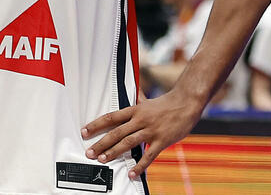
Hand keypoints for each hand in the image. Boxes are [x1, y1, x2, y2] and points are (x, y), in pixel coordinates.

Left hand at [80, 89, 202, 180]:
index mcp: (134, 110)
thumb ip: (136, 102)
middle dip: (101, 143)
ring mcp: (150, 131)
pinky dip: (140, 166)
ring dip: (114, 152)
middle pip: (116, 132)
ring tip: (102, 160)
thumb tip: (128, 96)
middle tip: (89, 152)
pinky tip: (132, 174)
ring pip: (128, 143)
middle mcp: (140, 120)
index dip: (96, 125)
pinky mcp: (161, 141)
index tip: (85, 132)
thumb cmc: (166, 103)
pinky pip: (149, 156)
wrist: (186, 103)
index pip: (111, 117)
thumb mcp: (146, 101)